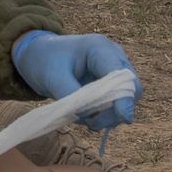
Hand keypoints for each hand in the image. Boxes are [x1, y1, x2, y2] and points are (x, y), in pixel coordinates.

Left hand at [11, 29, 139, 129]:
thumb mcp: (53, 78)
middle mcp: (113, 56)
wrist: (40, 55)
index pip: (121, 74)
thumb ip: (72, 96)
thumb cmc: (45, 61)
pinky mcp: (112, 82)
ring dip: (109, 115)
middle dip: (116, 110)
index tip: (124, 118)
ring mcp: (115, 69)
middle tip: (92, 123)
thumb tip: (90, 116)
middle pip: (131, 88)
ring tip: (84, 119)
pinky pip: (117, 102)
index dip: (125, 97)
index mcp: (99, 48)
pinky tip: (87, 115)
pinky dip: (105, 113)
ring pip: (126, 98)